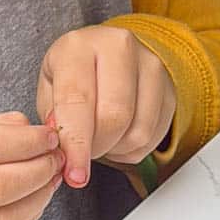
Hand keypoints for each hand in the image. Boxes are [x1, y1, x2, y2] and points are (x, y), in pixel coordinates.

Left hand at [36, 25, 175, 187]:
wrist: (107, 53)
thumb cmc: (74, 73)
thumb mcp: (49, 88)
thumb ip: (53, 118)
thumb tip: (65, 148)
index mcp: (79, 46)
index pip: (78, 100)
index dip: (76, 144)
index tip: (75, 174)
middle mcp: (119, 48)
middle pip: (114, 117)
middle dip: (96, 148)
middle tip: (83, 153)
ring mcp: (150, 66)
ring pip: (138, 132)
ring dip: (115, 150)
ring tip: (100, 139)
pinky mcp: (169, 89)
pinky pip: (154, 137)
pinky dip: (132, 149)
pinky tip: (118, 136)